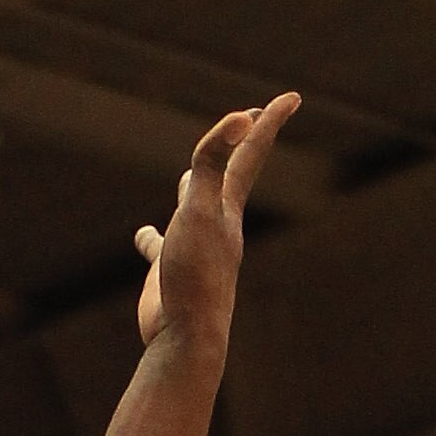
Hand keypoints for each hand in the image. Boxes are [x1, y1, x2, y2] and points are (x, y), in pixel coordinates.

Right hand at [134, 95, 297, 351]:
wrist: (187, 338)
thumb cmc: (196, 275)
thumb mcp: (199, 210)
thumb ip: (213, 163)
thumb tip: (241, 118)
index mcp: (228, 208)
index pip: (250, 154)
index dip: (268, 123)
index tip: (292, 97)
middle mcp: (216, 224)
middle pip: (230, 175)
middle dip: (241, 145)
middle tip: (253, 119)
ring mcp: (192, 249)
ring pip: (193, 208)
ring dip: (193, 186)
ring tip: (188, 172)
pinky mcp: (168, 273)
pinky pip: (158, 248)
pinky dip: (150, 238)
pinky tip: (144, 236)